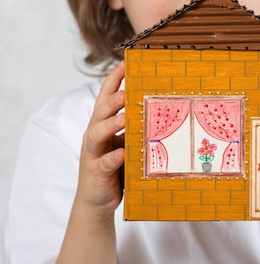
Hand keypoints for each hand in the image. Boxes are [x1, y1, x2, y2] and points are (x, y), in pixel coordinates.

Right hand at [75, 61, 125, 219]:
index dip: (114, 79)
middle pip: (100, 111)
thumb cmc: (116, 167)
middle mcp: (95, 135)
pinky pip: (104, 163)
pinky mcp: (97, 172)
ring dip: (110, 124)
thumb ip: (136, 127)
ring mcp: (94, 153)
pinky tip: (123, 153)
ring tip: (123, 118)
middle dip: (113, 99)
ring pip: (97, 134)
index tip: (125, 62)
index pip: (106, 96)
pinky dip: (113, 157)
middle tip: (127, 92)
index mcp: (103, 124)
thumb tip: (162, 107)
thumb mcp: (127, 143)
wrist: (97, 201)